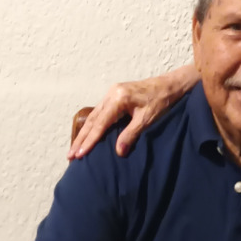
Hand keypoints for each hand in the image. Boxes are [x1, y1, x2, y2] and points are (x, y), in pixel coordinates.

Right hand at [67, 67, 195, 158]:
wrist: (170, 85)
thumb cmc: (161, 101)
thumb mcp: (147, 119)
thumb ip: (131, 134)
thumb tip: (118, 151)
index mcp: (118, 98)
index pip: (100, 123)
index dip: (89, 140)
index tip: (79, 154)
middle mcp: (112, 93)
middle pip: (93, 120)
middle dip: (81, 138)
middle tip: (70, 155)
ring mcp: (112, 93)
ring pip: (94, 116)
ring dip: (85, 133)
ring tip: (75, 149)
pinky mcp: (115, 95)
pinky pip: (100, 112)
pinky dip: (92, 125)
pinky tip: (87, 135)